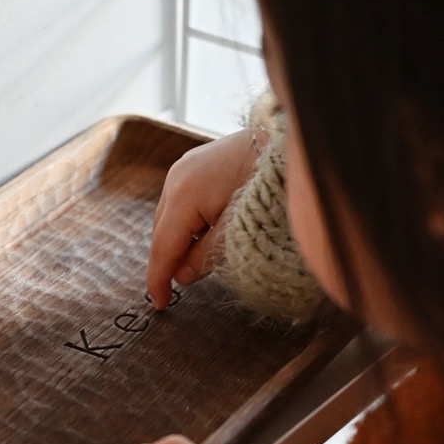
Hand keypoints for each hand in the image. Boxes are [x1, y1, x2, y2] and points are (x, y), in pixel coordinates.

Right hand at [146, 128, 264, 310]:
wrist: (286, 140)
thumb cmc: (267, 185)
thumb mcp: (238, 230)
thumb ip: (207, 256)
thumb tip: (183, 276)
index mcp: (183, 196)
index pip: (163, 247)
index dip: (158, 279)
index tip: (158, 303)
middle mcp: (176, 178)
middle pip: (162, 231)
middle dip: (168, 260)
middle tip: (176, 289)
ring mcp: (185, 167)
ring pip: (170, 216)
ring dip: (178, 240)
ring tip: (193, 263)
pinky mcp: (196, 162)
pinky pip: (181, 200)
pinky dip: (186, 222)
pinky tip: (203, 234)